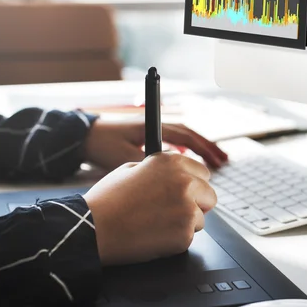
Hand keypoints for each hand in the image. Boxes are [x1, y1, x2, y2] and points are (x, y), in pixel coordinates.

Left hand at [83, 116, 227, 170]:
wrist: (82, 137)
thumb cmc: (102, 145)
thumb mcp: (125, 157)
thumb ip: (148, 166)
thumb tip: (171, 179)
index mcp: (153, 129)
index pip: (186, 136)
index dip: (204, 148)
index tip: (217, 159)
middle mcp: (156, 128)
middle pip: (190, 136)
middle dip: (208, 148)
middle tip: (224, 160)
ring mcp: (151, 133)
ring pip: (183, 140)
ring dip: (199, 150)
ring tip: (214, 162)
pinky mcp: (146, 141)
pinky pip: (173, 145)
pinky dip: (185, 154)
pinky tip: (189, 166)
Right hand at [84, 153, 216, 264]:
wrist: (93, 228)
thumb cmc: (107, 200)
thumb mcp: (132, 168)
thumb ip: (160, 169)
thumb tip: (176, 173)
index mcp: (172, 162)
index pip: (203, 172)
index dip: (193, 184)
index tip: (185, 192)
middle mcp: (185, 180)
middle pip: (209, 195)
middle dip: (195, 204)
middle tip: (172, 212)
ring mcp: (187, 206)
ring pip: (201, 217)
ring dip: (185, 223)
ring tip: (157, 224)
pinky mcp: (185, 232)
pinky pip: (189, 237)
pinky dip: (176, 240)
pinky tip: (154, 236)